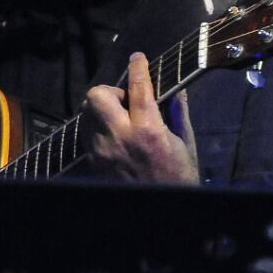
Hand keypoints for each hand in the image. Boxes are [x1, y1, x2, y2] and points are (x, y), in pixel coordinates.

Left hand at [81, 52, 198, 183]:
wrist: (159, 213)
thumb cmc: (178, 179)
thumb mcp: (186, 146)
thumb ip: (178, 115)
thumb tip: (177, 91)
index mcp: (148, 131)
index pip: (138, 88)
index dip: (138, 67)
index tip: (138, 58)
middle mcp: (120, 136)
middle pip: (96, 95)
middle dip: (109, 91)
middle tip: (125, 101)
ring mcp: (101, 149)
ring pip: (86, 112)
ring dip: (100, 108)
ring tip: (118, 118)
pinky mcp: (92, 160)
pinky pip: (86, 131)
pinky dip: (96, 125)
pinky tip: (112, 134)